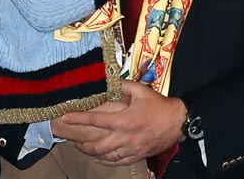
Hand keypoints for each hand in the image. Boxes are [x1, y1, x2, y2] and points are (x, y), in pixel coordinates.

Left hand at [55, 80, 185, 165]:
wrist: (179, 122)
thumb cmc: (158, 105)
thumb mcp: (140, 90)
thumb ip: (122, 85)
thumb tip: (106, 80)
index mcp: (124, 120)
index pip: (95, 120)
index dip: (78, 119)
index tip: (64, 117)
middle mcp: (126, 137)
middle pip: (97, 146)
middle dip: (81, 144)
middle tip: (72, 139)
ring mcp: (131, 149)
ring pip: (105, 157)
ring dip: (91, 154)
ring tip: (82, 148)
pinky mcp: (137, 156)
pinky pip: (117, 163)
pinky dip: (105, 162)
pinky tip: (98, 159)